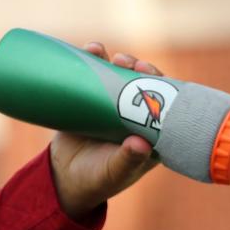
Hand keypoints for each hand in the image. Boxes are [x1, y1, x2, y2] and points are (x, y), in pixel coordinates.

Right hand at [50, 43, 162, 219]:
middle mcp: (135, 118)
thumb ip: (129, 160)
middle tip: (133, 64)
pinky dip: (95, 60)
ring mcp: (113, 107)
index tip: (155, 76)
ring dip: (121, 62)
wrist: (65, 178)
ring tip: (114, 58)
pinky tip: (93, 49)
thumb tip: (142, 144)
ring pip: (121, 77)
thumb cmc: (98, 180)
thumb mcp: (115, 172)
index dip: (164, 88)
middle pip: (144, 86)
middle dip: (141, 71)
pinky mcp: (91, 100)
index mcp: (150, 135)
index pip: (164, 106)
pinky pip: (95, 75)